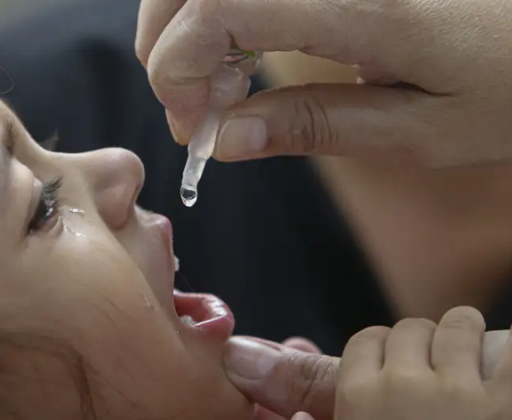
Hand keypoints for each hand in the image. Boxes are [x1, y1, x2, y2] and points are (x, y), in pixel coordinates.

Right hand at [135, 0, 511, 166]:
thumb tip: (222, 138)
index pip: (220, 2)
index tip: (191, 121)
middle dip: (159, 26)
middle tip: (188, 95)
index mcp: (361, 2)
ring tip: (205, 59)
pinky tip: (236, 27)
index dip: (176, 63)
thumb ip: (314, 128)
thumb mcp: (422, 134)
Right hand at [224, 309, 510, 418]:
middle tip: (433, 393)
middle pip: (409, 330)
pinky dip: (510, 358)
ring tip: (472, 387)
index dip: (381, 360)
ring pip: (458, 324)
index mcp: (358, 401)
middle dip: (421, 353)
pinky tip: (503, 382)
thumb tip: (240, 356)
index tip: (393, 382)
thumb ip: (304, 393)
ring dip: (466, 346)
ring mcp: (466, 394)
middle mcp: (406, 389)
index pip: (368, 341)